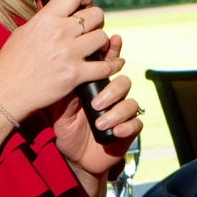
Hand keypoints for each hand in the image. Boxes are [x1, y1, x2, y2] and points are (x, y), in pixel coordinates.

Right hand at [0, 0, 121, 118]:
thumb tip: (55, 6)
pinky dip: (113, 65)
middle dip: (97, 20)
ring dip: (102, 42)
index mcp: (46, 19)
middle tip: (92, 28)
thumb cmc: (11, 63)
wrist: (5, 93)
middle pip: (96, 15)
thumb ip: (43, 19)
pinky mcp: (75, 75)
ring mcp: (69, 54)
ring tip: (97, 47)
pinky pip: (105, 66)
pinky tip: (114, 64)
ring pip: (103, 38)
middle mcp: (59, 33)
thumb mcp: (23, 32)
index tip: (87, 2)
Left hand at [51, 32, 142, 175]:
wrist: (75, 158)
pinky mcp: (129, 131)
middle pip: (123, 82)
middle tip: (96, 103)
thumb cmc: (67, 130)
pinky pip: (136, 123)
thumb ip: (66, 90)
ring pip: (130, 103)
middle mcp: (112, 97)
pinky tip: (116, 131)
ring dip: (116, 112)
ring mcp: (122, 113)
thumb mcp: (60, 110)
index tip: (114, 39)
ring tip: (100, 123)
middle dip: (112, 90)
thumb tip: (68, 68)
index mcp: (97, 88)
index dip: (114, 51)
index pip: (108, 65)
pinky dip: (126, 126)